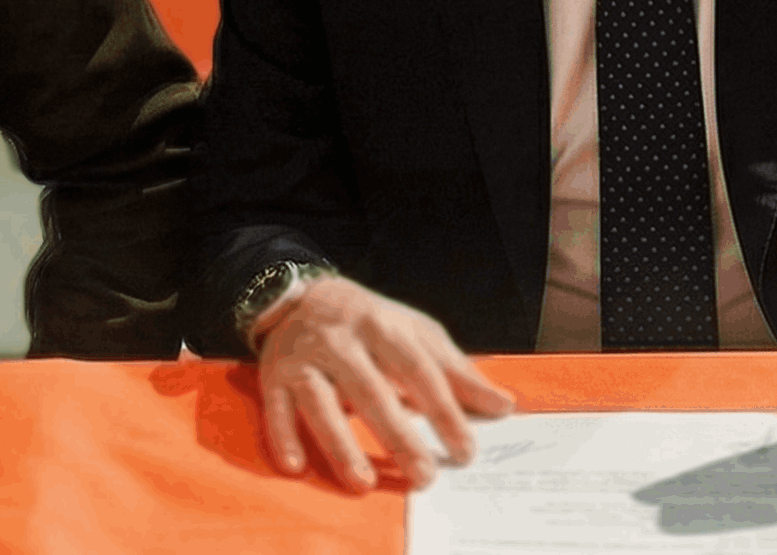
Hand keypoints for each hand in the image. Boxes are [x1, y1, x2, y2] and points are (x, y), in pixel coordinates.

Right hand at [254, 277, 514, 492]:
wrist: (301, 294)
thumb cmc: (371, 322)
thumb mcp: (416, 334)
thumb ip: (457, 371)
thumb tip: (503, 406)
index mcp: (383, 326)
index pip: (419, 371)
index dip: (443, 411)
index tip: (465, 451)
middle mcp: (341, 340)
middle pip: (371, 391)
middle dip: (398, 436)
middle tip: (424, 476)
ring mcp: (304, 357)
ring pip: (321, 402)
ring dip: (340, 444)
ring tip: (363, 482)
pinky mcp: (273, 374)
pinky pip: (276, 407)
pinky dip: (283, 435)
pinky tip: (296, 465)